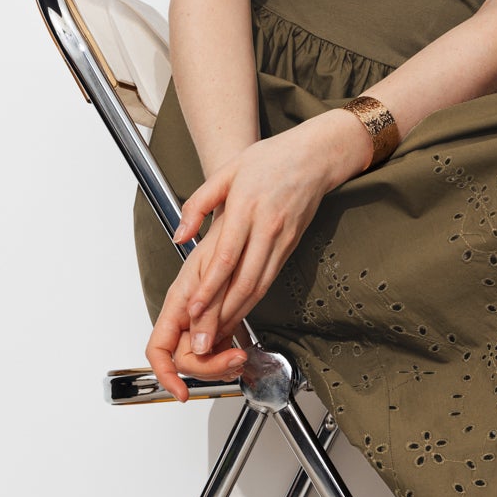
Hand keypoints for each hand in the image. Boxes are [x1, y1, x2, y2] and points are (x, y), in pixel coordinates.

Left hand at [144, 114, 364, 399]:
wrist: (316, 155)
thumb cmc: (271, 158)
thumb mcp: (227, 170)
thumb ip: (199, 203)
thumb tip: (180, 234)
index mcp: (247, 207)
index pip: (226, 256)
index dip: (210, 288)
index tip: (193, 310)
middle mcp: (267, 227)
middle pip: (244, 280)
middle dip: (222, 314)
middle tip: (205, 341)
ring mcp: (282, 239)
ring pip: (259, 285)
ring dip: (238, 314)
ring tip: (220, 337)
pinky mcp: (291, 246)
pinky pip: (269, 278)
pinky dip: (254, 300)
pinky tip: (240, 313)